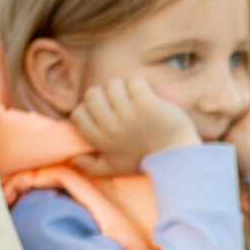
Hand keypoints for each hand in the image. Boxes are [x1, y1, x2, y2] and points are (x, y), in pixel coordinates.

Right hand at [71, 76, 199, 176]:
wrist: (178, 157)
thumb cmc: (145, 160)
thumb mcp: (114, 168)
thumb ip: (90, 165)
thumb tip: (72, 159)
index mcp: (100, 140)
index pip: (78, 113)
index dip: (90, 108)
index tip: (106, 112)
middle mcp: (110, 127)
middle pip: (92, 93)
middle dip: (106, 95)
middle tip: (122, 103)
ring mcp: (128, 114)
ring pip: (113, 84)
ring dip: (125, 88)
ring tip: (136, 100)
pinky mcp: (147, 104)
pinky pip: (134, 81)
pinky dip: (140, 84)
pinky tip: (148, 96)